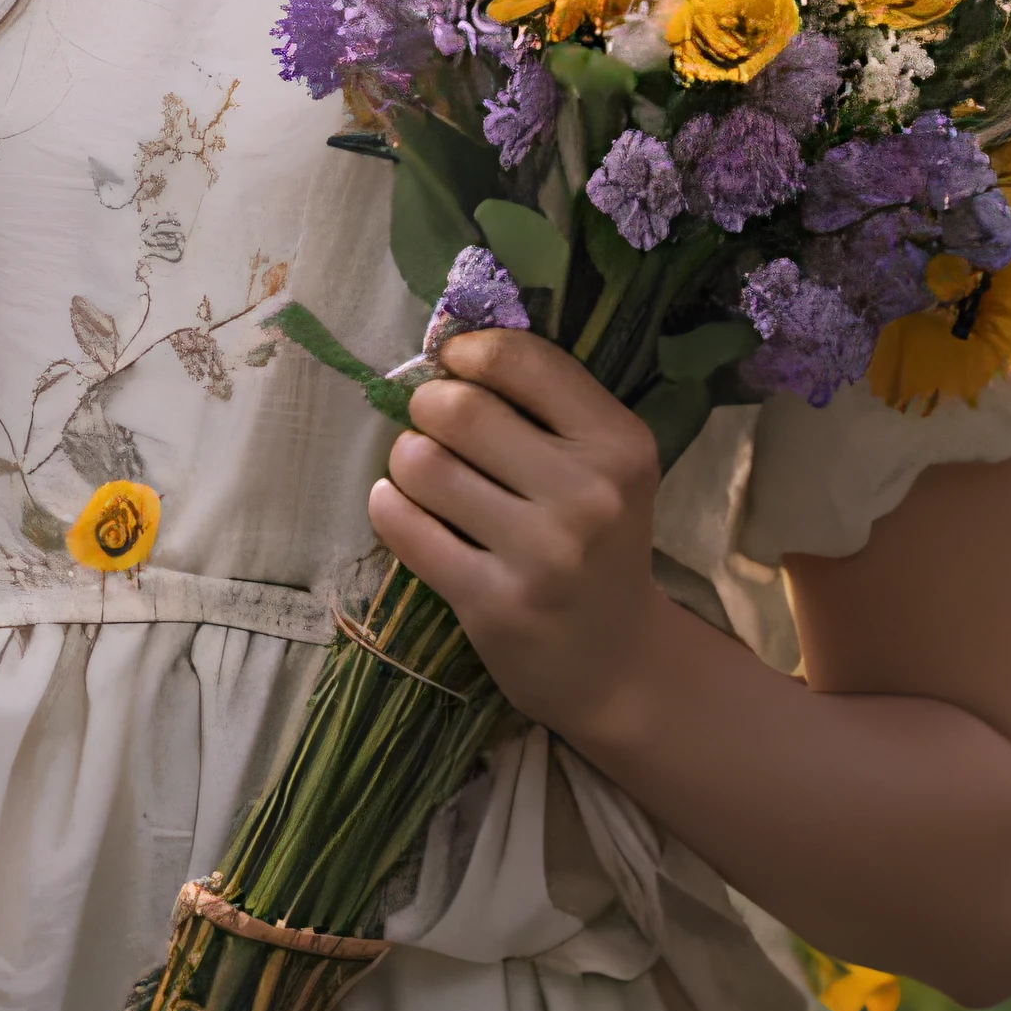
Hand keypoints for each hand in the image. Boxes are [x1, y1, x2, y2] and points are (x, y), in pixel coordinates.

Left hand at [368, 328, 671, 747]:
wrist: (617, 661)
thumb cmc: (597, 543)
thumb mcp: (605, 466)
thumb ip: (546, 406)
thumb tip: (448, 348)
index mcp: (621, 444)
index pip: (521, 359)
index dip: (468, 352)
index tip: (455, 366)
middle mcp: (590, 495)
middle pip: (458, 408)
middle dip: (427, 405)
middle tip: (432, 424)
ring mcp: (543, 554)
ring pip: (423, 464)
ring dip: (406, 459)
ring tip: (424, 472)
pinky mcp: (494, 602)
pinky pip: (404, 528)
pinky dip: (389, 507)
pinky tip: (402, 509)